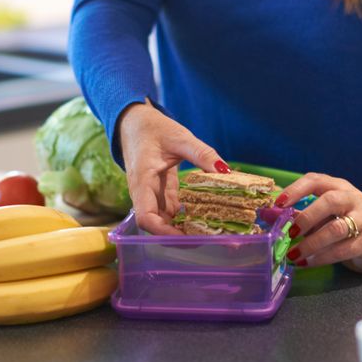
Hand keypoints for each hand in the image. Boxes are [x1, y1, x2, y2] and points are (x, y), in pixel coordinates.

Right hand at [117, 100, 228, 234]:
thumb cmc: (152, 128)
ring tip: (214, 234)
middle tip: (210, 239)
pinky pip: (173, 212)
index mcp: (142, 181)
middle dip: (180, 237)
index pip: (146, 217)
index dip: (163, 232)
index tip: (186, 238)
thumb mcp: (180, 137)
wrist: (134, 122)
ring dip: (186, 230)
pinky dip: (188, 218)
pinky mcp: (161, 194)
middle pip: (158, 225)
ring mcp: (153, 196)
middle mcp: (145, 194)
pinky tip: (208, 221)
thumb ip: (203, 154)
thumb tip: (226, 171)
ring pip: (167, 221)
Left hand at [276, 173, 361, 272]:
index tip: (279, 204)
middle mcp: (353, 199)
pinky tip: (307, 263)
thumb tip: (266, 214)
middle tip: (291, 232)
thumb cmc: (342, 223)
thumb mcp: (321, 215)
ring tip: (294, 254)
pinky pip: (344, 249)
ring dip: (312, 243)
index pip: (316, 180)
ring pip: (338, 228)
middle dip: (307, 217)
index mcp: (338, 187)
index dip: (296, 190)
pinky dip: (323, 257)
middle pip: (330, 201)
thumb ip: (296, 213)